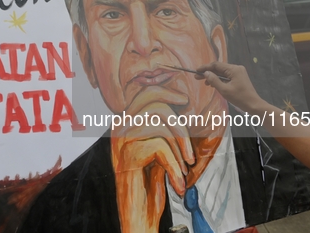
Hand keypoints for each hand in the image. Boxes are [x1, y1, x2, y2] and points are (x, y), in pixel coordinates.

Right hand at [111, 102, 193, 232]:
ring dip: (179, 151)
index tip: (184, 100)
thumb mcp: (158, 151)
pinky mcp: (127, 155)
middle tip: (190, 156)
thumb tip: (180, 106)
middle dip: (181, 128)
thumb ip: (163, 130)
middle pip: (156, 105)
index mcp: (124, 123)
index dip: (166, 92)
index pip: (145, 94)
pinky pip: (160, 146)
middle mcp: (119, 127)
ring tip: (182, 172)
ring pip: (161, 125)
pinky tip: (176, 184)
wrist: (138, 216)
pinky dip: (174, 166)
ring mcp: (121, 140)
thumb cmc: (149, 185)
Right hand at [195, 62, 265, 113]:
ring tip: (204, 83)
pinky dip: (219, 79)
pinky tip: (213, 84)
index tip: (196, 71)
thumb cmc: (239, 98)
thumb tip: (206, 73)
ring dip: (213, 77)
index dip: (205, 68)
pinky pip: (226, 76)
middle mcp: (236, 68)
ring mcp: (238, 73)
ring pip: (222, 73)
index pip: (216, 65)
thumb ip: (214, 80)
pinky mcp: (239, 78)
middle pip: (219, 68)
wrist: (253, 104)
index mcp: (234, 69)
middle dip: (208, 73)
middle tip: (197, 77)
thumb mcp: (224, 90)